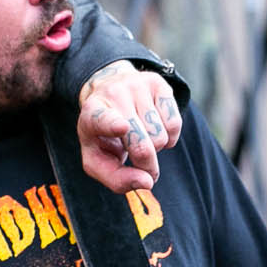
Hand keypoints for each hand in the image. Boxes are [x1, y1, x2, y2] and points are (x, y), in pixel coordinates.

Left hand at [76, 60, 182, 192]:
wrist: (107, 92)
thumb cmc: (102, 135)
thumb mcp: (97, 160)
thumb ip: (116, 179)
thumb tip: (147, 183)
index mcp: (91, 114)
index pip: (104, 120)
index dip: (114, 125)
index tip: (122, 128)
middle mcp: (114, 95)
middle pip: (142, 143)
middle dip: (147, 165)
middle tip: (143, 168)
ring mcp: (137, 85)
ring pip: (161, 136)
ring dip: (156, 148)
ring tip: (141, 138)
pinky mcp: (158, 83)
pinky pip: (175, 124)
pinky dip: (169, 137)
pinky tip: (155, 129)